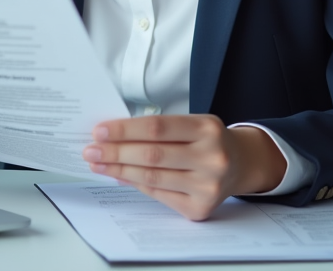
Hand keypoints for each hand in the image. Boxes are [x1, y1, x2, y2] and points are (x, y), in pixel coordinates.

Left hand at [82, 114, 285, 220]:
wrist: (241, 164)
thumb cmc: (208, 140)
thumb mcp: (192, 124)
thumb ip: (159, 130)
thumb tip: (113, 138)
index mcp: (207, 128)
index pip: (157, 128)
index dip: (125, 130)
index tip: (99, 131)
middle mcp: (211, 158)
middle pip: (152, 155)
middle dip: (115, 153)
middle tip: (91, 150)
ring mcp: (207, 186)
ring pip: (152, 178)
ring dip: (119, 171)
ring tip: (98, 164)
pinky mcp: (200, 208)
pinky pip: (159, 195)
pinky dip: (136, 185)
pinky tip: (120, 177)